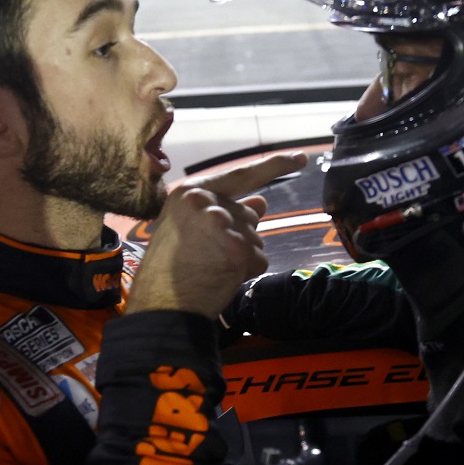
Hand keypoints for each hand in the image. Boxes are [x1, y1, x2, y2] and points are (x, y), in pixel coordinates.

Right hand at [126, 152, 306, 317]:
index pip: (240, 175)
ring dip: (242, 257)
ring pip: (255, 239)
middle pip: (248, 216)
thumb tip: (261, 202)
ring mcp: (221, 222)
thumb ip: (225, 212)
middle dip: (238, 237)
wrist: (162, 306)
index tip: (301, 158)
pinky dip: (247, 272)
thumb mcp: (190, 230)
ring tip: (211, 268)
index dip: (274, 165)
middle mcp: (205, 201)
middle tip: (206, 257)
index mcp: (189, 192)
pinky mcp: (236, 246)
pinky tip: (222, 278)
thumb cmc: (170, 271)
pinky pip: (259, 259)